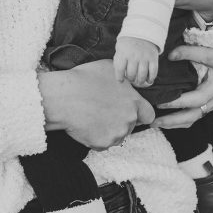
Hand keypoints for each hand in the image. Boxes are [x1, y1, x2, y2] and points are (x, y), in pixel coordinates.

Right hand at [39, 59, 154, 148]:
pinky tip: (86, 124)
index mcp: (133, 102)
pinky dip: (95, 136)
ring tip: (92, 116)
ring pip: (117, 135)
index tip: (131, 112)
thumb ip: (124, 79)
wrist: (63, 97)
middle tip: (103, 111)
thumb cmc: (84, 79)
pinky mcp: (102, 144)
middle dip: (120, 120)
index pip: (148, 115)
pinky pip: (102, 143)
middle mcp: (128, 120)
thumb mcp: (109, 68)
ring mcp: (116, 134)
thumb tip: (126, 80)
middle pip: (130, 126)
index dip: (140, 114)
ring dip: (109, 129)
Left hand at [114, 35, 158, 85]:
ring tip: (139, 82)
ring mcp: (144, 57)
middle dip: (131, 79)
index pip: (120, 70)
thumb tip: (120, 76)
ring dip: (140, 81)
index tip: (121, 80)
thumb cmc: (128, 44)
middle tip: (131, 79)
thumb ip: (118, 61)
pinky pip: (153, 72)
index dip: (119, 78)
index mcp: (123, 53)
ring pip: (142, 75)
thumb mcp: (120, 48)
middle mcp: (134, 55)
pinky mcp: (153, 58)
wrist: (142, 31)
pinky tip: (149, 80)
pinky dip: (151, 78)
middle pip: (131, 74)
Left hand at [154, 27, 212, 127]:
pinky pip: (198, 116)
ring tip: (155, 120)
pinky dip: (181, 121)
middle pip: (198, 98)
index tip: (170, 54)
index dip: (187, 54)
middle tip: (156, 100)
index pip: (205, 58)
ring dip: (175, 120)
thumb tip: (209, 10)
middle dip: (175, 102)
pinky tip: (165, 123)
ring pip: (196, 113)